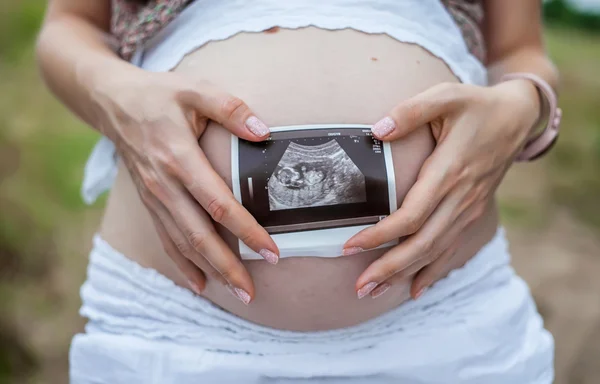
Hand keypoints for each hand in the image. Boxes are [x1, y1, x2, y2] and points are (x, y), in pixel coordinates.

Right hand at [94, 69, 279, 303]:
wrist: (113, 103)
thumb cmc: (159, 96)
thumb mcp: (195, 89)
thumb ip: (230, 108)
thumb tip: (264, 131)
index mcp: (179, 159)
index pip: (218, 204)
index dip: (246, 230)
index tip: (271, 250)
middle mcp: (164, 186)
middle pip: (199, 235)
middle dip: (228, 266)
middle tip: (253, 291)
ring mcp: (154, 198)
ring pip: (183, 244)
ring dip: (210, 272)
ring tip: (237, 292)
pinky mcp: (150, 203)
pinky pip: (166, 240)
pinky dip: (183, 265)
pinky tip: (200, 284)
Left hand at [343, 80, 539, 299]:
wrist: (517, 118)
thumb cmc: (476, 106)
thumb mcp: (445, 96)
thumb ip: (410, 112)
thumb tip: (376, 131)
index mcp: (449, 171)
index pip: (411, 215)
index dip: (380, 235)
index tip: (350, 246)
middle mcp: (461, 198)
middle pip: (422, 244)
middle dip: (388, 268)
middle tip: (359, 289)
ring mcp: (469, 209)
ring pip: (435, 251)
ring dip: (404, 274)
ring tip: (374, 292)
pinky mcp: (472, 213)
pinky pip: (452, 249)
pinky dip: (433, 272)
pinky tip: (415, 289)